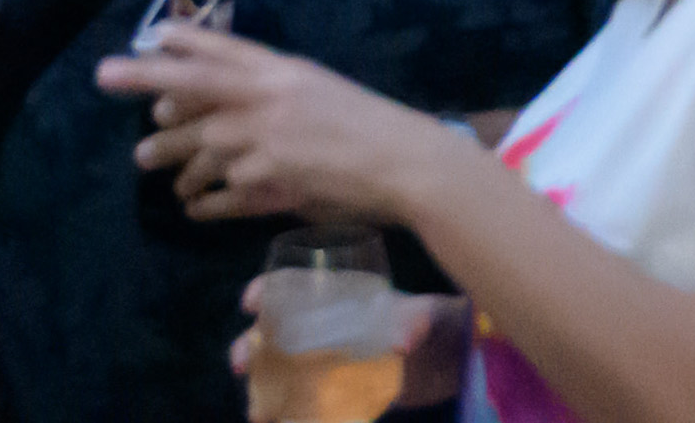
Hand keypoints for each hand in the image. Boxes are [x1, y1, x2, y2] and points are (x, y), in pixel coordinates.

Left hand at [95, 23, 458, 226]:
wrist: (404, 162)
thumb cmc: (368, 124)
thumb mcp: (319, 91)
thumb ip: (273, 94)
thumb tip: (226, 104)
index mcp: (285, 70)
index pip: (225, 47)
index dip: (184, 36)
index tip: (149, 29)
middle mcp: (269, 98)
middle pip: (193, 85)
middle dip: (144, 79)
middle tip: (104, 77)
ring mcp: (264, 141)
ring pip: (198, 145)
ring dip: (172, 158)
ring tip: (154, 166)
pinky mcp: (266, 182)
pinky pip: (219, 194)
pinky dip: (204, 202)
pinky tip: (195, 208)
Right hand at [228, 281, 467, 409]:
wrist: (455, 363)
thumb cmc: (440, 323)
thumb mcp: (427, 318)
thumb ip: (415, 323)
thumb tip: (401, 342)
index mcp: (346, 298)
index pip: (299, 285)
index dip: (271, 289)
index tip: (250, 302)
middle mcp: (330, 328)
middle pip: (278, 331)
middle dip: (251, 344)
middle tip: (240, 363)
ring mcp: (333, 362)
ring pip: (284, 371)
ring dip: (263, 388)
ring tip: (256, 412)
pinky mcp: (342, 394)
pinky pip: (306, 405)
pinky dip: (290, 415)